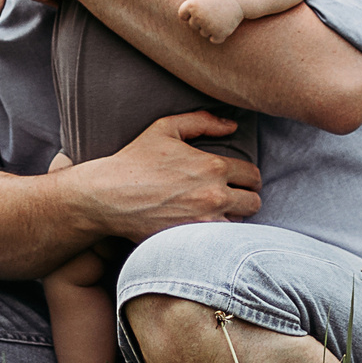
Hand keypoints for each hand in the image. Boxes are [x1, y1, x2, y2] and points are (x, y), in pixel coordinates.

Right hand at [72, 111, 259, 241]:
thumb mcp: (164, 128)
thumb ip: (202, 121)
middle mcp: (215, 194)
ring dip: (231, 216)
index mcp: (212, 166)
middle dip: (244, 197)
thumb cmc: (134, 160)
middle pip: (254, 201)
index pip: (252, 175)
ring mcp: (205, 221)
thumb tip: (232, 126)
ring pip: (241, 223)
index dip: (245, 176)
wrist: (107, 196)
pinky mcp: (193, 240)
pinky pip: (221, 240)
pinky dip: (217, 234)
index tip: (234, 178)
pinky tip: (203, 225)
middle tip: (229, 196)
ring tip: (214, 211)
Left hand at [178, 0, 245, 43]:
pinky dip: (218, 35)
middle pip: (193, 25)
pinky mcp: (220, 33)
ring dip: (210, 27)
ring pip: (203, 33)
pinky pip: (214, 40)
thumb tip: (186, 13)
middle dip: (201, 20)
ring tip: (220, 17)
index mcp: (192, 5)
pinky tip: (224, 26)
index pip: (183, 16)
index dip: (190, 13)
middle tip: (213, 12)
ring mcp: (208, 26)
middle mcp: (198, 17)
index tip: (200, 9)